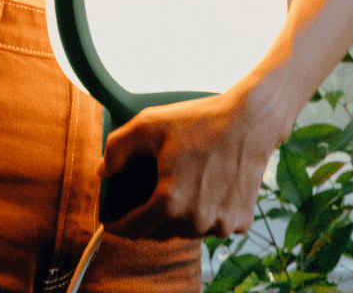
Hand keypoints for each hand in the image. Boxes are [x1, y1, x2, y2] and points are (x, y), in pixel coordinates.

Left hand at [98, 87, 289, 239]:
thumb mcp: (147, 125)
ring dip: (175, 218)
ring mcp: (221, 224)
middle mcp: (196, 220)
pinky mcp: (240, 221)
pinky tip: (202, 192)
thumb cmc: (198, 122)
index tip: (110, 223)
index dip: (117, 227)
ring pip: (185, 231)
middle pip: (159, 232)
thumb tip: (103, 172)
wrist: (249, 122)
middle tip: (143, 200)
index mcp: (170, 201)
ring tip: (176, 190)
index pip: (134, 229)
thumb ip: (116, 149)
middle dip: (146, 219)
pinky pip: (211, 227)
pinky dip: (203, 216)